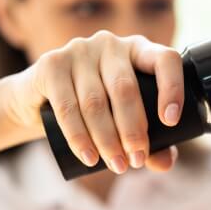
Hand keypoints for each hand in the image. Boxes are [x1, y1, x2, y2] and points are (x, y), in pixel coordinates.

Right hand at [2, 31, 182, 173]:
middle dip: (133, 131)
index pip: (165, 59)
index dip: (172, 88)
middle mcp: (110, 44)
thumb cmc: (93, 109)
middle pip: (125, 89)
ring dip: (107, 139)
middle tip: (136, 161)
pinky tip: (89, 157)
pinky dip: (79, 138)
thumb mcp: (125, 122)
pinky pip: (67, 107)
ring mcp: (79, 50)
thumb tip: (166, 163)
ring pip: (96, 102)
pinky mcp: (51, 64)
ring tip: (116, 165)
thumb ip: (151, 142)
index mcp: (138, 50)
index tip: (171, 121)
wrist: (38, 101)